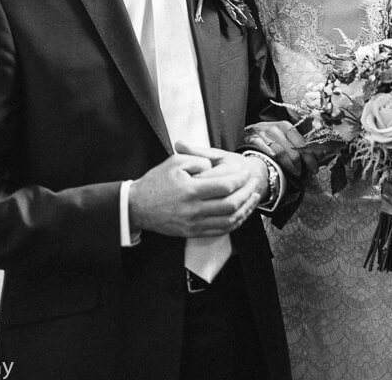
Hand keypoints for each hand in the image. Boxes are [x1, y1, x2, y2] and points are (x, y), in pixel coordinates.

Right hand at [128, 143, 261, 237]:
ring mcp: (194, 224)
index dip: (240, 179)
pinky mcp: (193, 232)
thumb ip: (197, 159)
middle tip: (254, 184)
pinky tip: (241, 213)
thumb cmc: (155, 182)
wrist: (136, 207)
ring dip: (245, 209)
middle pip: (231, 204)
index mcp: (190, 191)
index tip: (246, 172)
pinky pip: (220, 231)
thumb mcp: (174, 162)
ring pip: (229, 220)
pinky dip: (235, 222)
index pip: (225, 187)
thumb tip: (213, 165)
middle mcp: (194, 210)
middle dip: (247, 193)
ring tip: (253, 198)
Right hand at [244, 121, 342, 176]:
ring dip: (289, 166)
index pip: (302, 143)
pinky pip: (266, 152)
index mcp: (286, 126)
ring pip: (280, 152)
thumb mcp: (285, 137)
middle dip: (301, 164)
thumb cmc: (270, 137)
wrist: (246, 131)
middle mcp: (275, 128)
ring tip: (294, 173)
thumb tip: (323, 154)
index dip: (310, 157)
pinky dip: (273, 160)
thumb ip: (301, 145)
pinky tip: (277, 167)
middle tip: (303, 173)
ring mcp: (263, 134)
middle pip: (293, 149)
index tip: (315, 168)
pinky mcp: (253, 140)